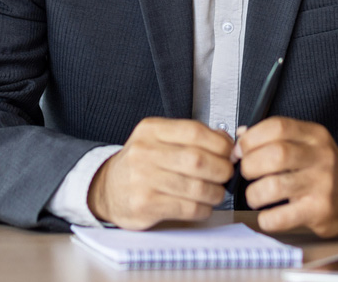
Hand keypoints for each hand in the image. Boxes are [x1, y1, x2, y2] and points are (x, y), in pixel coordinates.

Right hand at [87, 117, 233, 228]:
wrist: (107, 188)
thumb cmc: (140, 164)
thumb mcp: (158, 139)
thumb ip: (190, 137)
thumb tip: (227, 140)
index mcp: (151, 130)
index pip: (194, 131)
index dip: (220, 143)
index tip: (229, 152)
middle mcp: (144, 152)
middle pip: (198, 159)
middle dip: (221, 169)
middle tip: (226, 174)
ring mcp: (143, 179)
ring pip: (196, 186)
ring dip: (215, 192)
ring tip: (216, 192)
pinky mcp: (145, 204)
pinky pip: (187, 208)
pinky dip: (203, 208)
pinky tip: (202, 205)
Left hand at [235, 117, 337, 236]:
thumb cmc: (325, 170)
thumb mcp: (308, 144)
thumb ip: (276, 137)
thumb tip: (241, 135)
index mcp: (314, 136)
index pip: (278, 127)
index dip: (251, 138)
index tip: (240, 150)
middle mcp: (320, 157)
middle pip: (275, 154)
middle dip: (250, 164)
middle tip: (246, 172)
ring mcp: (321, 185)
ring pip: (274, 186)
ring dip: (254, 193)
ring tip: (255, 195)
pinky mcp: (318, 211)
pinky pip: (281, 217)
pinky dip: (266, 217)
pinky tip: (268, 214)